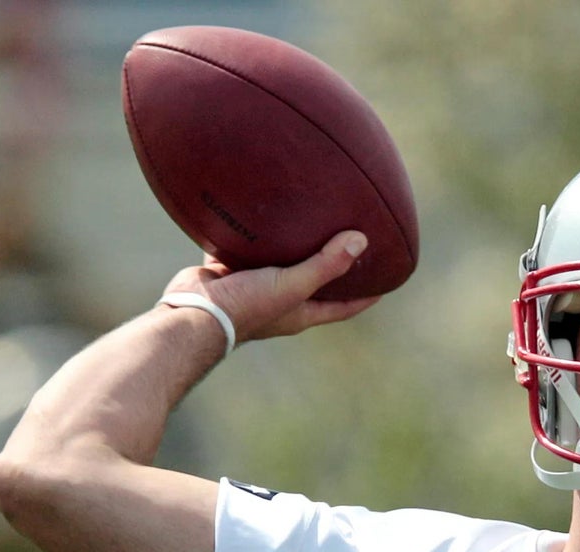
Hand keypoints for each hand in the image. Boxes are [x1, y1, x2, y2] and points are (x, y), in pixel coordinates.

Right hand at [160, 230, 380, 344]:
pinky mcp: (229, 271)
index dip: (365, 296)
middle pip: (315, 284)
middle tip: (350, 241)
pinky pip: (246, 248)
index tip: (386, 280)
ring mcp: (255, 287)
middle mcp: (281, 302)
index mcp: (301, 312)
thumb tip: (361, 241)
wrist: (194, 312)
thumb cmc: (246, 306)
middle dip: (331, 266)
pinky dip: (254, 233)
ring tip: (308, 218)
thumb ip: (324, 265)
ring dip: (293, 246)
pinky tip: (259, 211)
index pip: (343, 307)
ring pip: (281, 263)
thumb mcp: (292, 285)